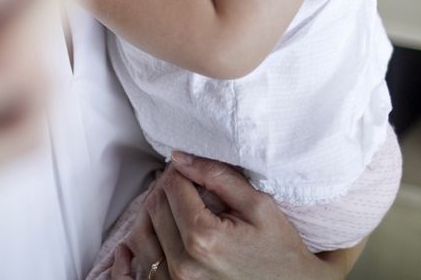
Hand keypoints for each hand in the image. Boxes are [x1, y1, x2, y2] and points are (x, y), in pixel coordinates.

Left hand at [111, 154, 355, 279]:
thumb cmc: (279, 248)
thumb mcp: (258, 205)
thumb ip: (218, 177)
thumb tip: (180, 157)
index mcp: (204, 237)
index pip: (171, 187)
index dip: (179, 170)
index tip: (190, 166)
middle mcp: (184, 263)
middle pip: (154, 207)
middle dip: (166, 186)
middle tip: (184, 180)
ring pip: (141, 233)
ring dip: (153, 211)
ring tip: (173, 202)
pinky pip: (141, 263)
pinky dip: (141, 243)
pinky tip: (150, 229)